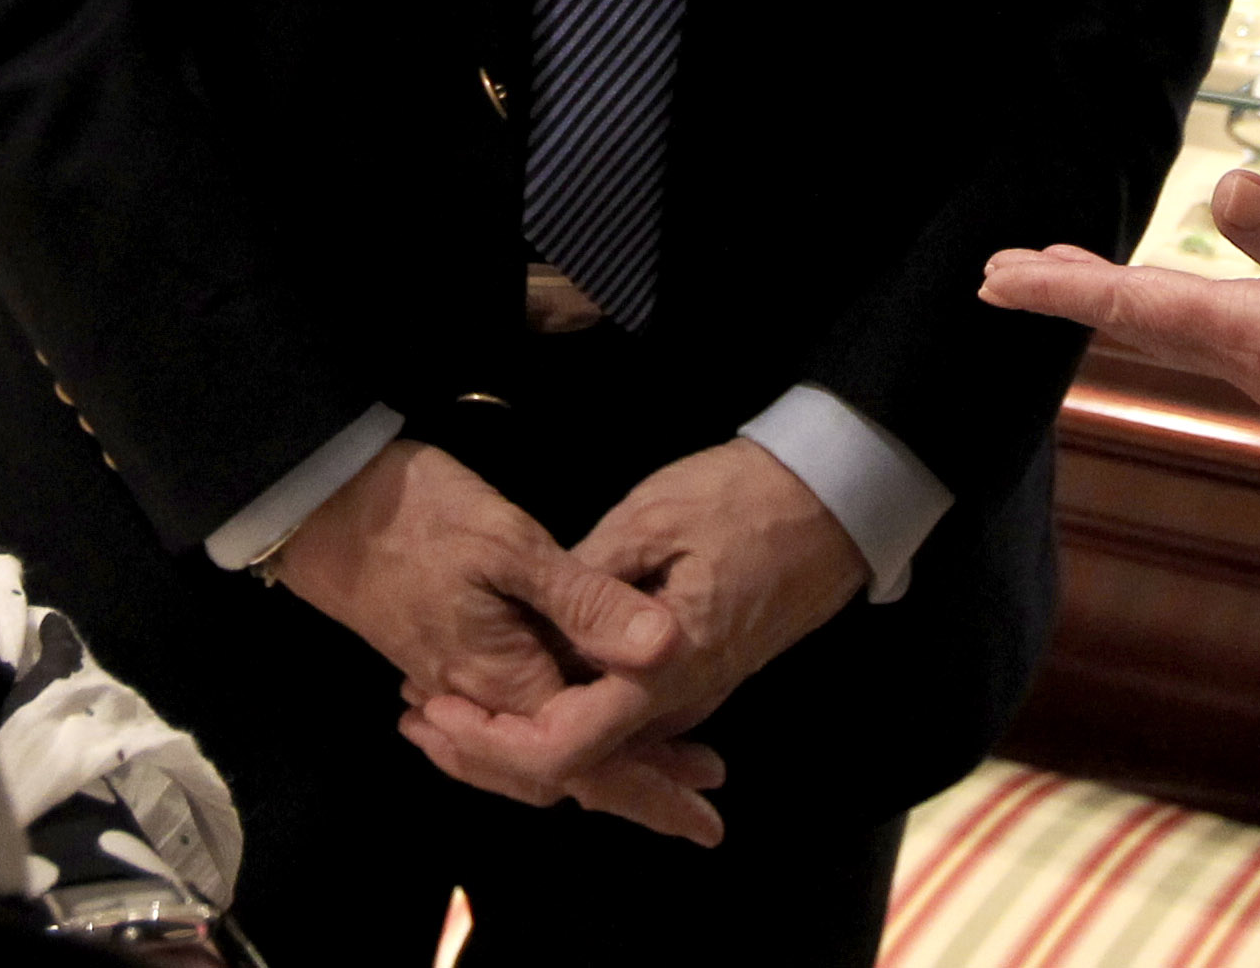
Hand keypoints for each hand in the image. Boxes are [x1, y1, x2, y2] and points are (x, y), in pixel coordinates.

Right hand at [269, 438, 713, 832]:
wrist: (325, 504)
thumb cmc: (419, 515)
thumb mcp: (511, 544)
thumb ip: (586, 601)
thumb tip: (667, 648)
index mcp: (502, 682)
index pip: (586, 760)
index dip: (652, 787)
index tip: (708, 807)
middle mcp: (479, 700)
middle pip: (564, 770)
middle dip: (637, 786)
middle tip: (703, 789)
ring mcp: (459, 684)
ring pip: (534, 752)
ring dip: (599, 761)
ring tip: (662, 760)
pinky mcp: (450, 662)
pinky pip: (510, 724)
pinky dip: (550, 736)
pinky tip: (579, 713)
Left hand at [398, 438, 864, 843]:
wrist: (843, 492)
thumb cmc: (748, 494)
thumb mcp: (655, 517)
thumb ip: (589, 585)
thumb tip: (531, 631)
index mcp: (664, 670)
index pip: (562, 751)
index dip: (490, 743)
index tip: (435, 708)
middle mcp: (679, 700)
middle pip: (571, 767)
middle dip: (487, 750)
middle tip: (417, 714)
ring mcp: (695, 694)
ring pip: (595, 747)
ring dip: (517, 732)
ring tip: (445, 701)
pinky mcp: (700, 676)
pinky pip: (620, 720)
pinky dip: (560, 713)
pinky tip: (519, 681)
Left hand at [980, 169, 1259, 505]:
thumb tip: (1226, 194)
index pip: (1144, 307)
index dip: (1067, 289)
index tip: (996, 276)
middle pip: (1154, 328)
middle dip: (1080, 299)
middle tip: (1009, 277)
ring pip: (1193, 339)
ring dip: (1132, 310)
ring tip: (1086, 283)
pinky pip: (1236, 346)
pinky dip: (1192, 321)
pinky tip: (1207, 311)